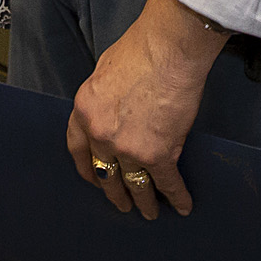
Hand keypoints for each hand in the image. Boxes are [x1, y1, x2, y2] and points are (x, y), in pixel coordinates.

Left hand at [65, 0, 229, 219]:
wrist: (168, 47)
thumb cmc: (141, 48)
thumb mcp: (104, 70)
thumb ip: (103, 97)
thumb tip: (112, 107)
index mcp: (84, 111)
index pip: (78, 150)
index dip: (87, 169)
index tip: (95, 180)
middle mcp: (101, 134)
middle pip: (105, 174)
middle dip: (115, 192)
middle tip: (122, 203)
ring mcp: (128, 148)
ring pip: (134, 185)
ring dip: (144, 202)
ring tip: (150, 212)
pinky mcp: (158, 153)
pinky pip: (166, 183)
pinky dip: (176, 197)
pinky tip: (182, 205)